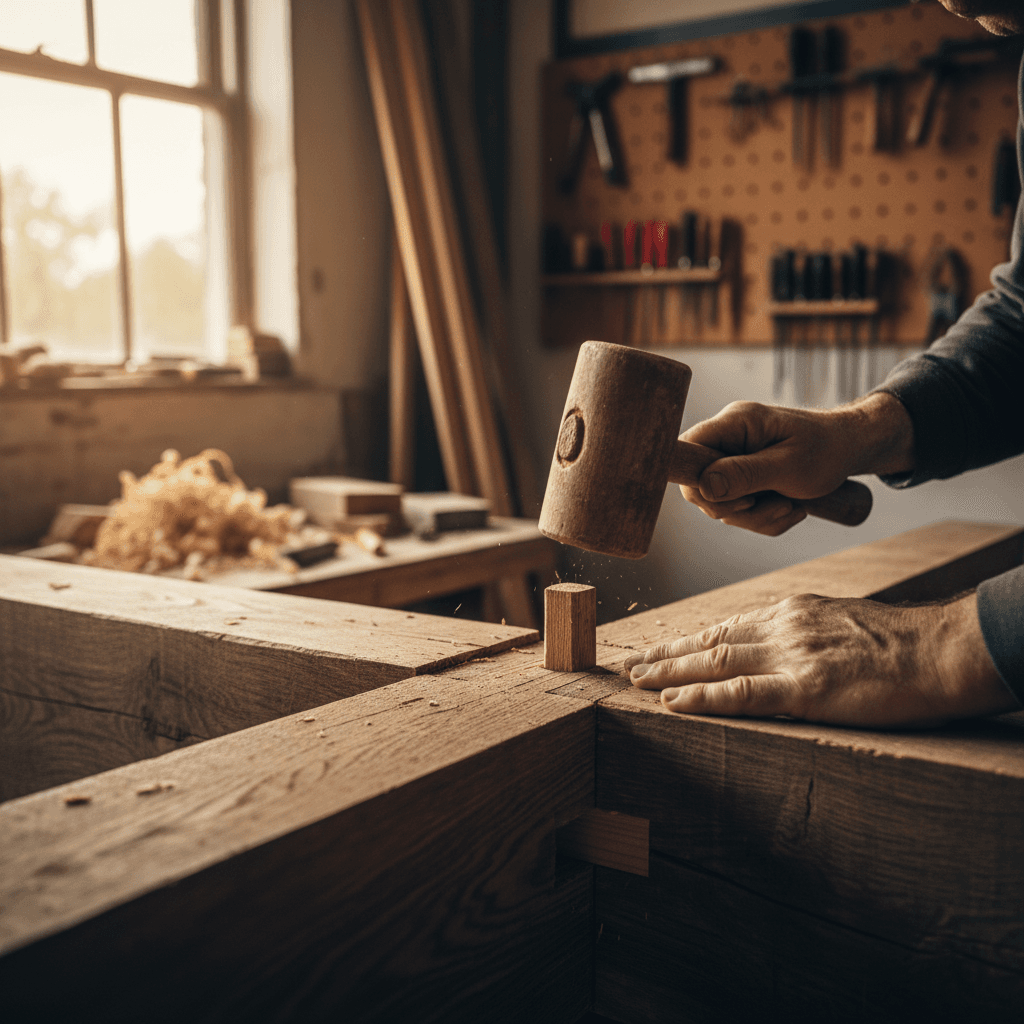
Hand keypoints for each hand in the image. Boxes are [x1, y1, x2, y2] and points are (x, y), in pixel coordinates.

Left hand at [624, 592, 1017, 727]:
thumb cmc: (897, 642)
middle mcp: (782, 628)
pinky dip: (704, 698)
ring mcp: (792, 656)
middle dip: (666, 656)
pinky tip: (675, 702)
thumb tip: (776, 647)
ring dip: (671, 674)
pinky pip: (744, 693)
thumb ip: (802, 633)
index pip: (725, 627)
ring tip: (637, 683)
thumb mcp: (840, 623)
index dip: (687, 641)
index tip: (659, 650)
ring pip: (715, 663)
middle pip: (710, 642)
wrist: (939, 650)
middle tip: (630, 667)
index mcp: (790, 613)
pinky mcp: (808, 688)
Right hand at [680, 393, 913, 535]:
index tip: (738, 499)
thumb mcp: (789, 466)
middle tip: (776, 504)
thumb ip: (744, 474)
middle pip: (700, 487)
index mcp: (735, 423)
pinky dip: (764, 518)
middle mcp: (727, 438)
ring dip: (757, 517)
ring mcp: (733, 458)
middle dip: (738, 509)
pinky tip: (790, 507)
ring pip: (721, 504)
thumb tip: (703, 487)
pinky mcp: (742, 476)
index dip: (697, 482)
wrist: (853, 449)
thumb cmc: (828, 450)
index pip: (686, 450)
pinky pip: (738, 510)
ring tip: (791, 506)